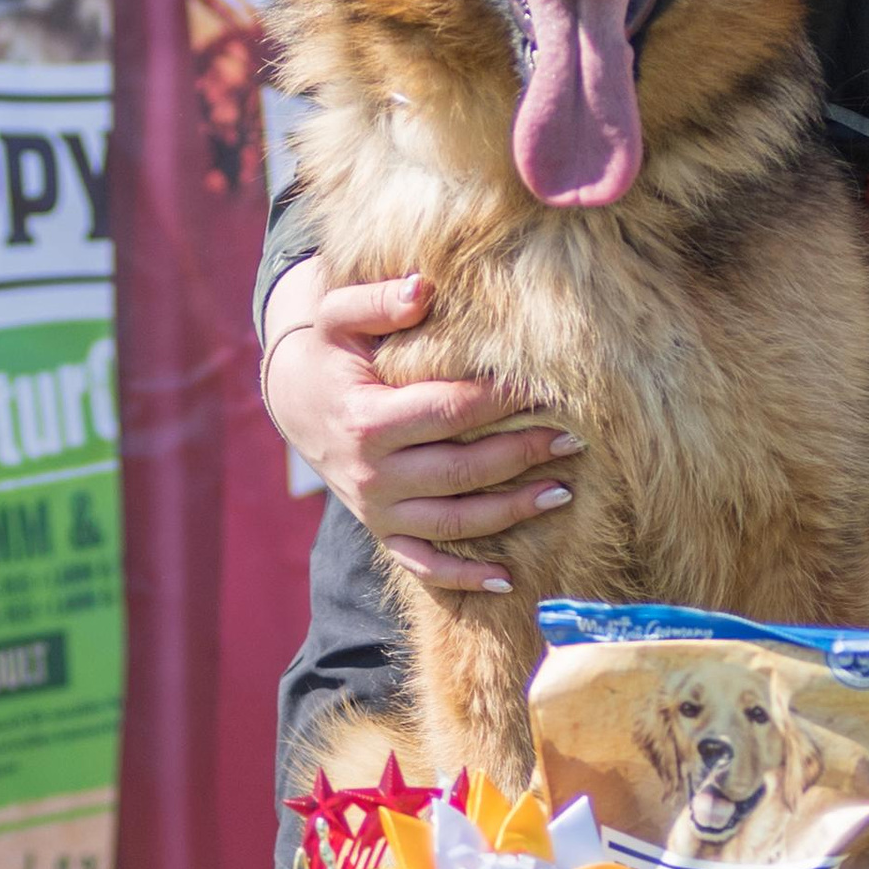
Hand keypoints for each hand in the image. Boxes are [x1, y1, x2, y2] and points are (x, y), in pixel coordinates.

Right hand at [259, 262, 578, 591]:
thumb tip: (423, 289)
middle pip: (463, 470)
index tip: (550, 386)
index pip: (452, 411)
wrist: (295, 400)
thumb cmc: (331, 351)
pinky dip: (464, 578)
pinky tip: (509, 579)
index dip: (505, 400)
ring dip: (512, 512)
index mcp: (368, 420)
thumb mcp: (338, 315)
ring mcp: (378, 510)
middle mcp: (373, 474)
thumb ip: (377, 300)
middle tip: (573, 438)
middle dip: (523, 455)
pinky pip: (424, 565)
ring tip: (563, 492)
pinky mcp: (382, 531)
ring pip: (455, 522)